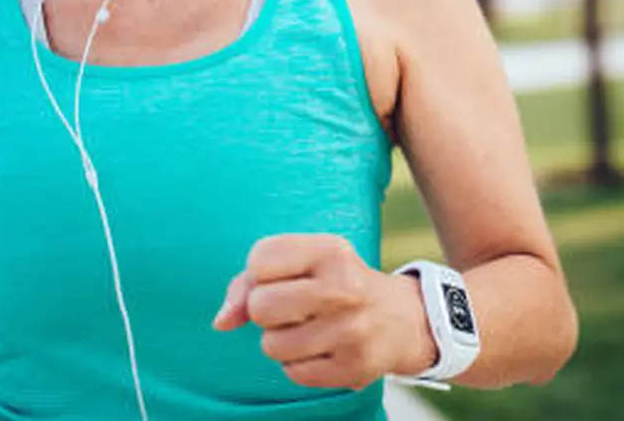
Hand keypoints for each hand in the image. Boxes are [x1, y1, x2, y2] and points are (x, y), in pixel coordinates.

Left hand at [212, 234, 437, 387]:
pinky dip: (299, 364)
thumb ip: (249, 282)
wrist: (402, 319)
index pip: (259, 260)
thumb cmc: (335, 284)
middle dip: (266, 312)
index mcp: (330, 250)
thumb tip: (221, 322)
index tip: (283, 276)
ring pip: (271, 345)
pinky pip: (292, 373)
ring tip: (310, 329)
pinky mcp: (354, 368)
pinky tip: (322, 349)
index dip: (260, 274)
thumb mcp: (303, 264)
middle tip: (294, 308)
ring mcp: (351, 330)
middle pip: (260, 307)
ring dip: (281, 341)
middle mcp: (344, 287)